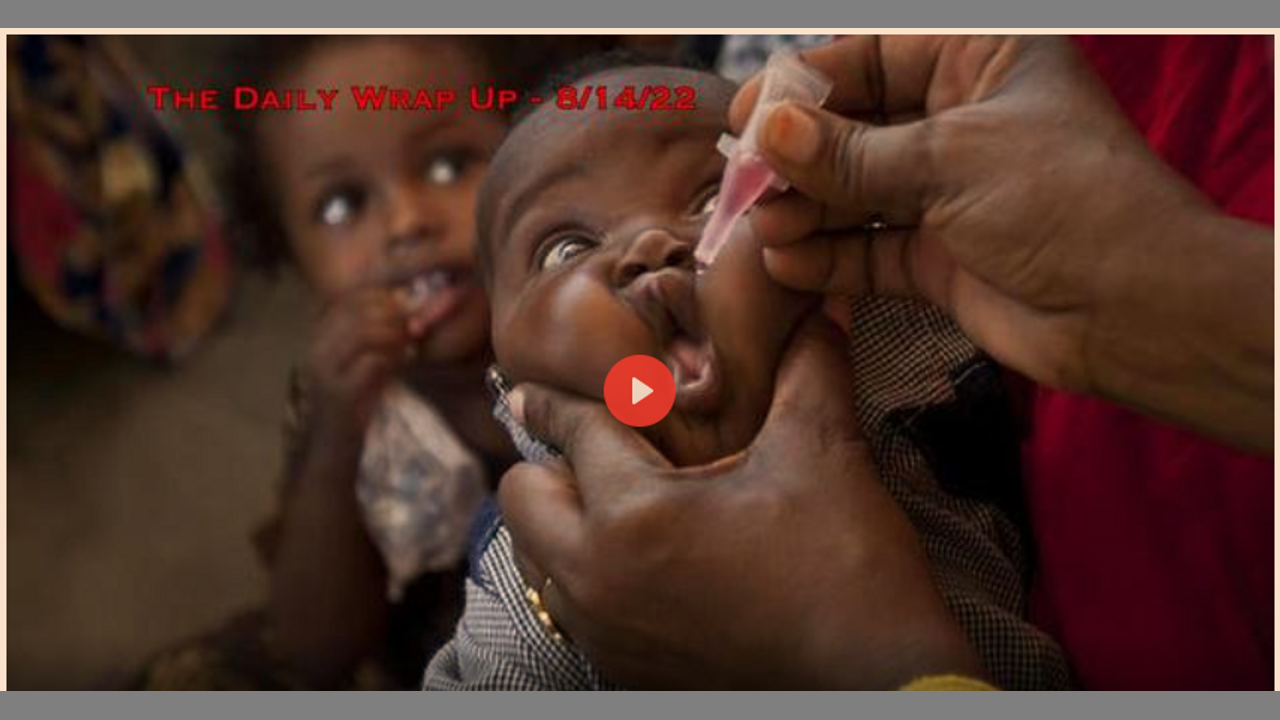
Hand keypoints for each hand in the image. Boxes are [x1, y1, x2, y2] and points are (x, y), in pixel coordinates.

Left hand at [500, 315, 981, 688]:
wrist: (879, 685)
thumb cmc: (846, 570)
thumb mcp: (824, 455)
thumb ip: (809, 369)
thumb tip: (819, 305)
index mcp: (631, 516)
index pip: (573, 432)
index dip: (558, 398)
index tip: (530, 388)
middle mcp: (596, 580)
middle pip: (520, 499)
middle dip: (548, 464)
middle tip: (598, 449)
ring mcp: (605, 634)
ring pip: (536, 560)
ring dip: (561, 523)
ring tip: (616, 501)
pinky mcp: (624, 672)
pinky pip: (570, 607)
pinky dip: (586, 574)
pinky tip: (643, 559)